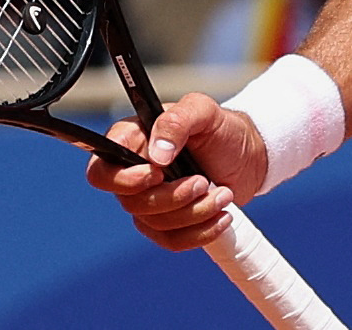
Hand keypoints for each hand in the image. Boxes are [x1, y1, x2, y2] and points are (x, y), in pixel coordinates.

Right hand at [84, 93, 268, 250]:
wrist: (249, 155)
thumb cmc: (222, 128)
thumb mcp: (203, 110)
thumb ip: (176, 121)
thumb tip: (157, 155)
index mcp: (132, 141)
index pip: (101, 171)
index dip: (124, 180)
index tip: (158, 174)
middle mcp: (134, 173)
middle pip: (131, 203)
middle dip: (172, 197)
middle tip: (203, 181)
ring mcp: (149, 200)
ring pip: (155, 223)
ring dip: (194, 212)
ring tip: (224, 194)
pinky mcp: (168, 223)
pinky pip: (171, 240)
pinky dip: (199, 232)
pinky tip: (222, 216)